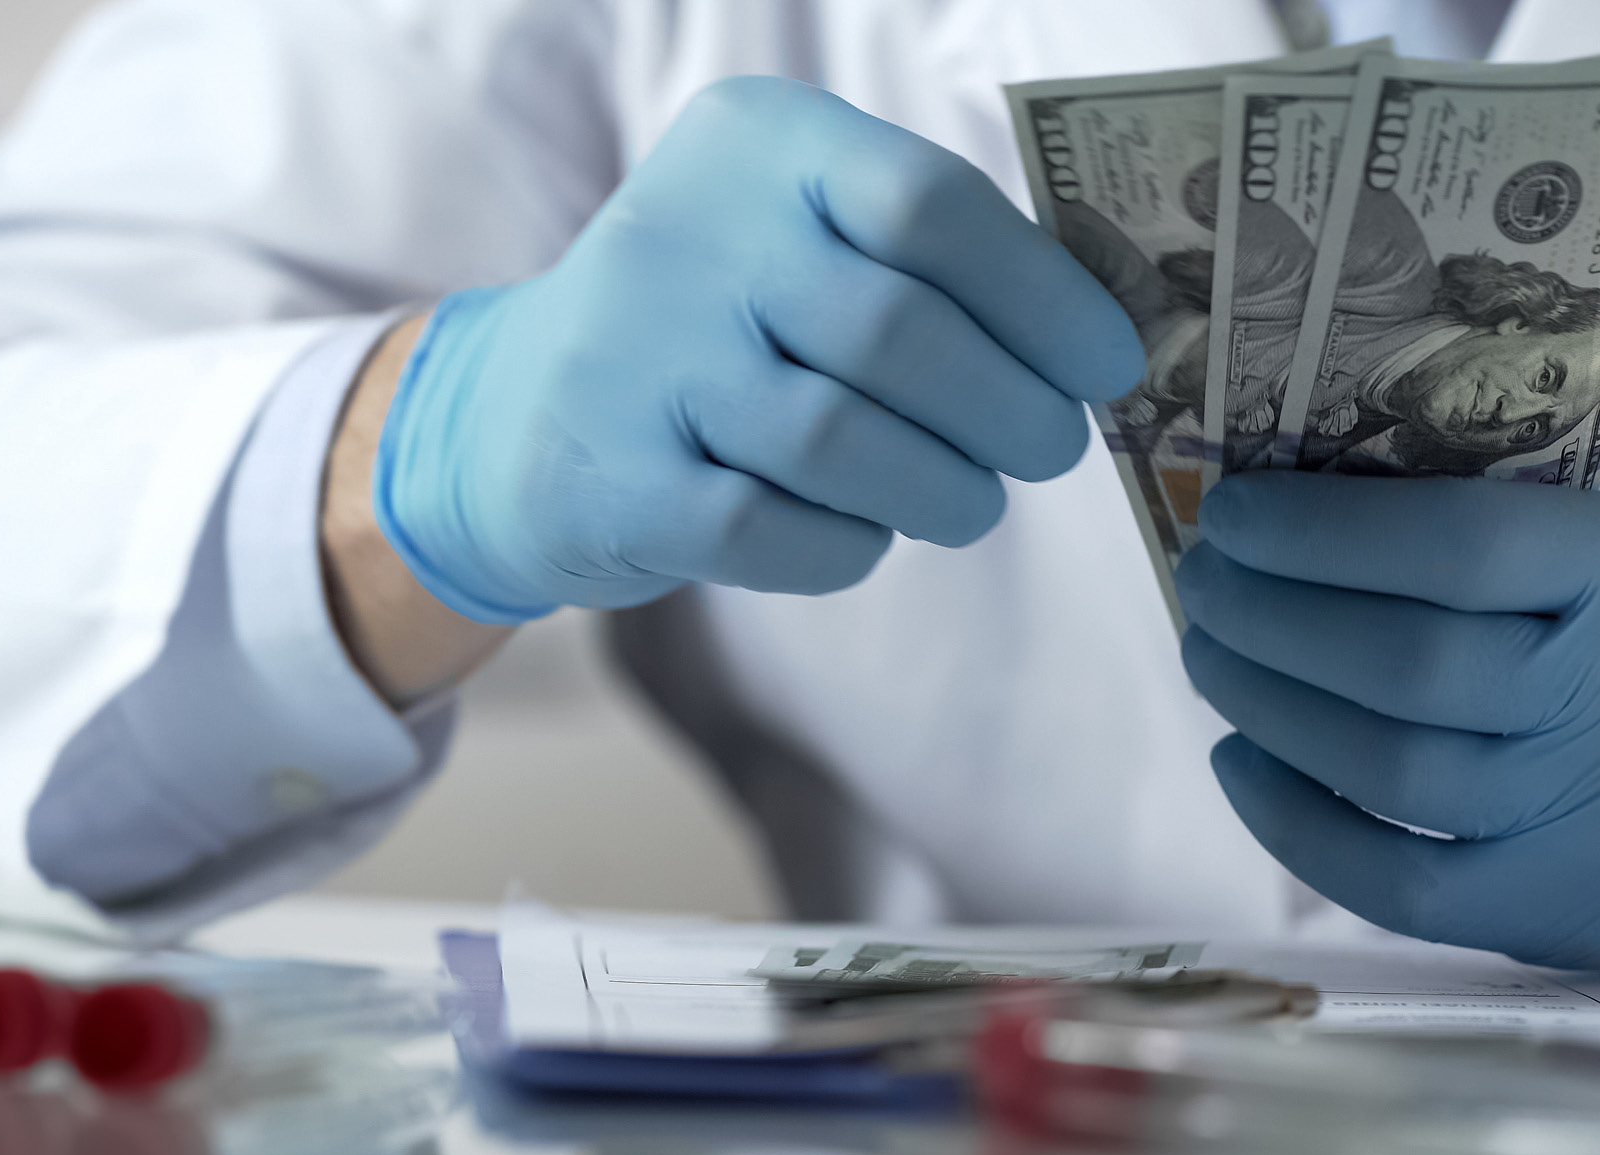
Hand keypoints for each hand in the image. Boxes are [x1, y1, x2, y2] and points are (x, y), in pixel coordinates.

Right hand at [372, 75, 1141, 622]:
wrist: (510, 415)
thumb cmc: (706, 327)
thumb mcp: (787, 237)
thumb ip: (918, 263)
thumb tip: (1086, 345)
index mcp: (754, 146)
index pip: (928, 202)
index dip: (1046, 297)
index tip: (1107, 366)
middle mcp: (685, 234)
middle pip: (898, 333)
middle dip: (1011, 410)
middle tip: (1050, 450)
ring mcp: (638, 359)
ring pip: (840, 441)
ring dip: (944, 490)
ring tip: (971, 504)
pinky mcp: (614, 478)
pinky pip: (772, 529)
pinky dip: (849, 545)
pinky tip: (866, 536)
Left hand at [1177, 472, 1599, 968]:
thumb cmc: (1598, 630)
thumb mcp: (1579, 541)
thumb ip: (1490, 511)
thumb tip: (1305, 487)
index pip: (1462, 544)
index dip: (1321, 529)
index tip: (1232, 511)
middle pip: (1400, 661)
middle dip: (1264, 615)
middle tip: (1202, 578)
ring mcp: (1570, 812)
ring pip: (1382, 766)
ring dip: (1261, 702)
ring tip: (1207, 650)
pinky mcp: (1536, 903)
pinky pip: (1394, 882)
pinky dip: (1292, 823)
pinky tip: (1236, 758)